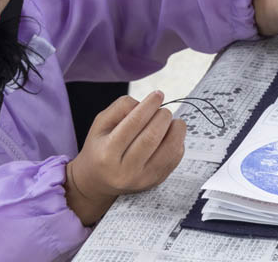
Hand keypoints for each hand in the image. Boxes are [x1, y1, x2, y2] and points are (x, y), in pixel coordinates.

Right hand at [64, 91, 185, 224]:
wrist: (98, 182)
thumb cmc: (100, 147)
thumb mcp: (101, 123)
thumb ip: (121, 107)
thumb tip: (147, 104)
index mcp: (107, 153)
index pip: (133, 124)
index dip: (149, 105)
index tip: (158, 94)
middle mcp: (125, 170)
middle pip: (152, 137)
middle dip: (163, 117)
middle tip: (163, 110)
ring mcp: (142, 180)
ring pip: (169, 150)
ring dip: (176, 130)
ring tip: (171, 121)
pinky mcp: (155, 182)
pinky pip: (174, 159)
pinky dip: (178, 143)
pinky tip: (170, 135)